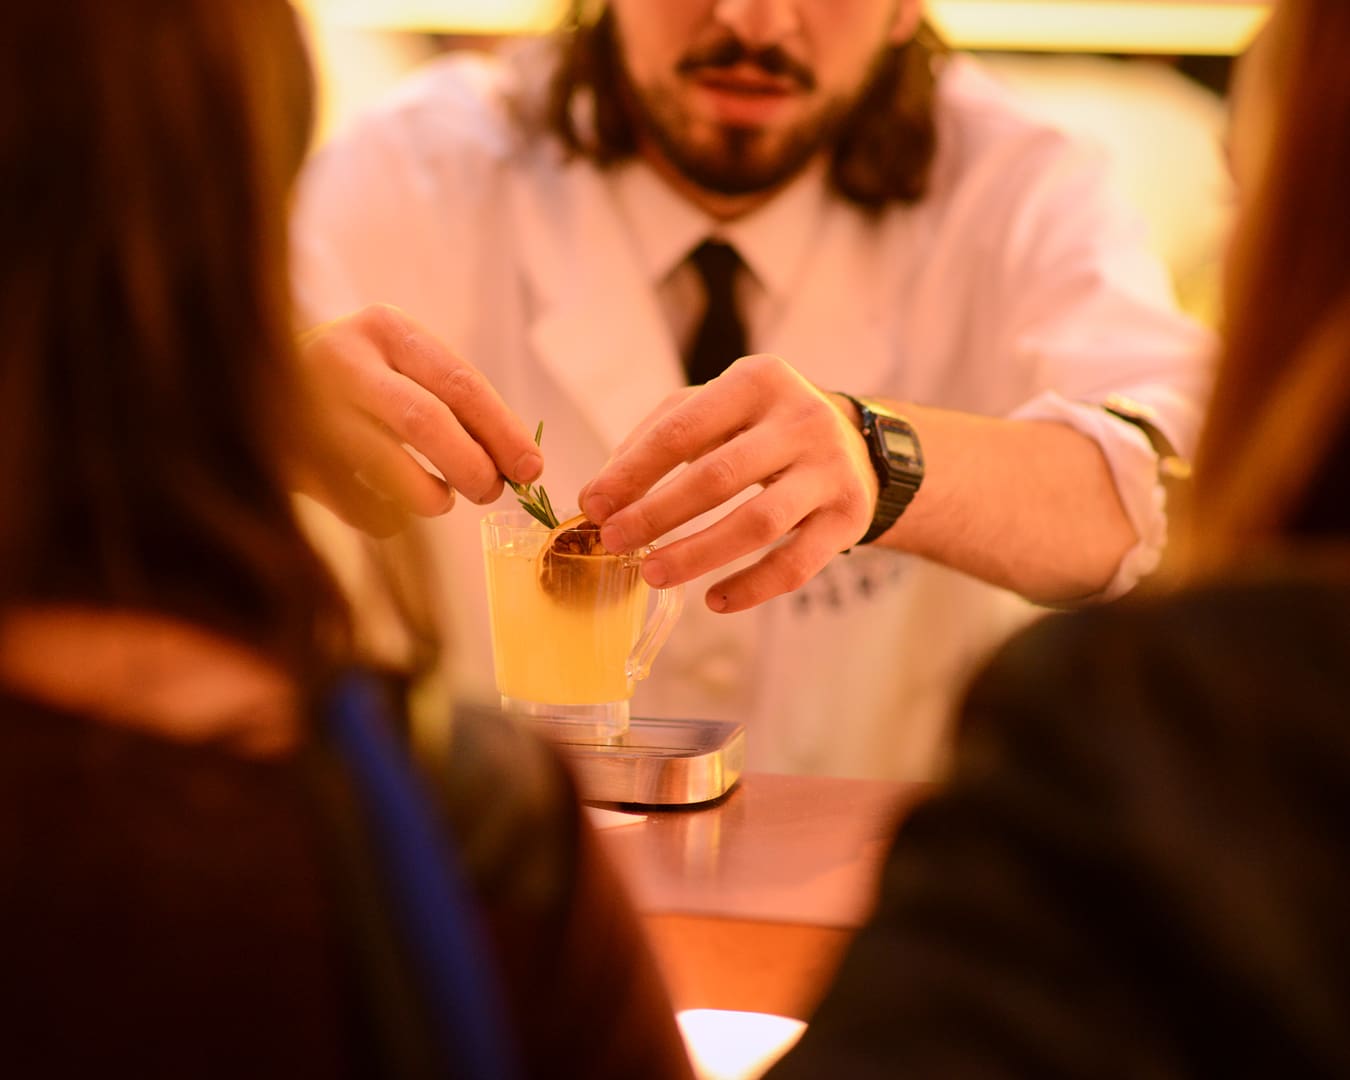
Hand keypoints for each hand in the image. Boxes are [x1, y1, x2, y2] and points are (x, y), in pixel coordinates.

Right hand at [291, 304, 542, 534]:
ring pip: (387, 468)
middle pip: (425, 421)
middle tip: (490, 492)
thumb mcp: (401, 366)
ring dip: (431, 496)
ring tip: (442, 499)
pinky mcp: (285, 458)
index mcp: (384, 329)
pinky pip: (355, 504)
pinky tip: (392, 510)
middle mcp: (340, 360)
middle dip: (472, 467)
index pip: (460, 383)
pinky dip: (388, 519)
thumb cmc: (354, 382)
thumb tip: (521, 466)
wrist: (245, 379)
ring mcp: (304, 408)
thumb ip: (455, 404)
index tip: (532, 470)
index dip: (503, 432)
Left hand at [577, 355, 877, 612]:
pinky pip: (796, 565)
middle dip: (657, 515)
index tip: (593, 505)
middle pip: (718, 477)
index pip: (682, 430)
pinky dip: (751, 587)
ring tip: (652, 574)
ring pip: (758, 524)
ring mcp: (831, 470)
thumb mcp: (713, 411)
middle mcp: (801, 419)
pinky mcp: (850, 516)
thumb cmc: (760, 428)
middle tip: (614, 542)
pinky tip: (714, 601)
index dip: (632, 472)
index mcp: (758, 381)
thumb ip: (653, 440)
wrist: (856, 446)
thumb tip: (597, 494)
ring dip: (697, 554)